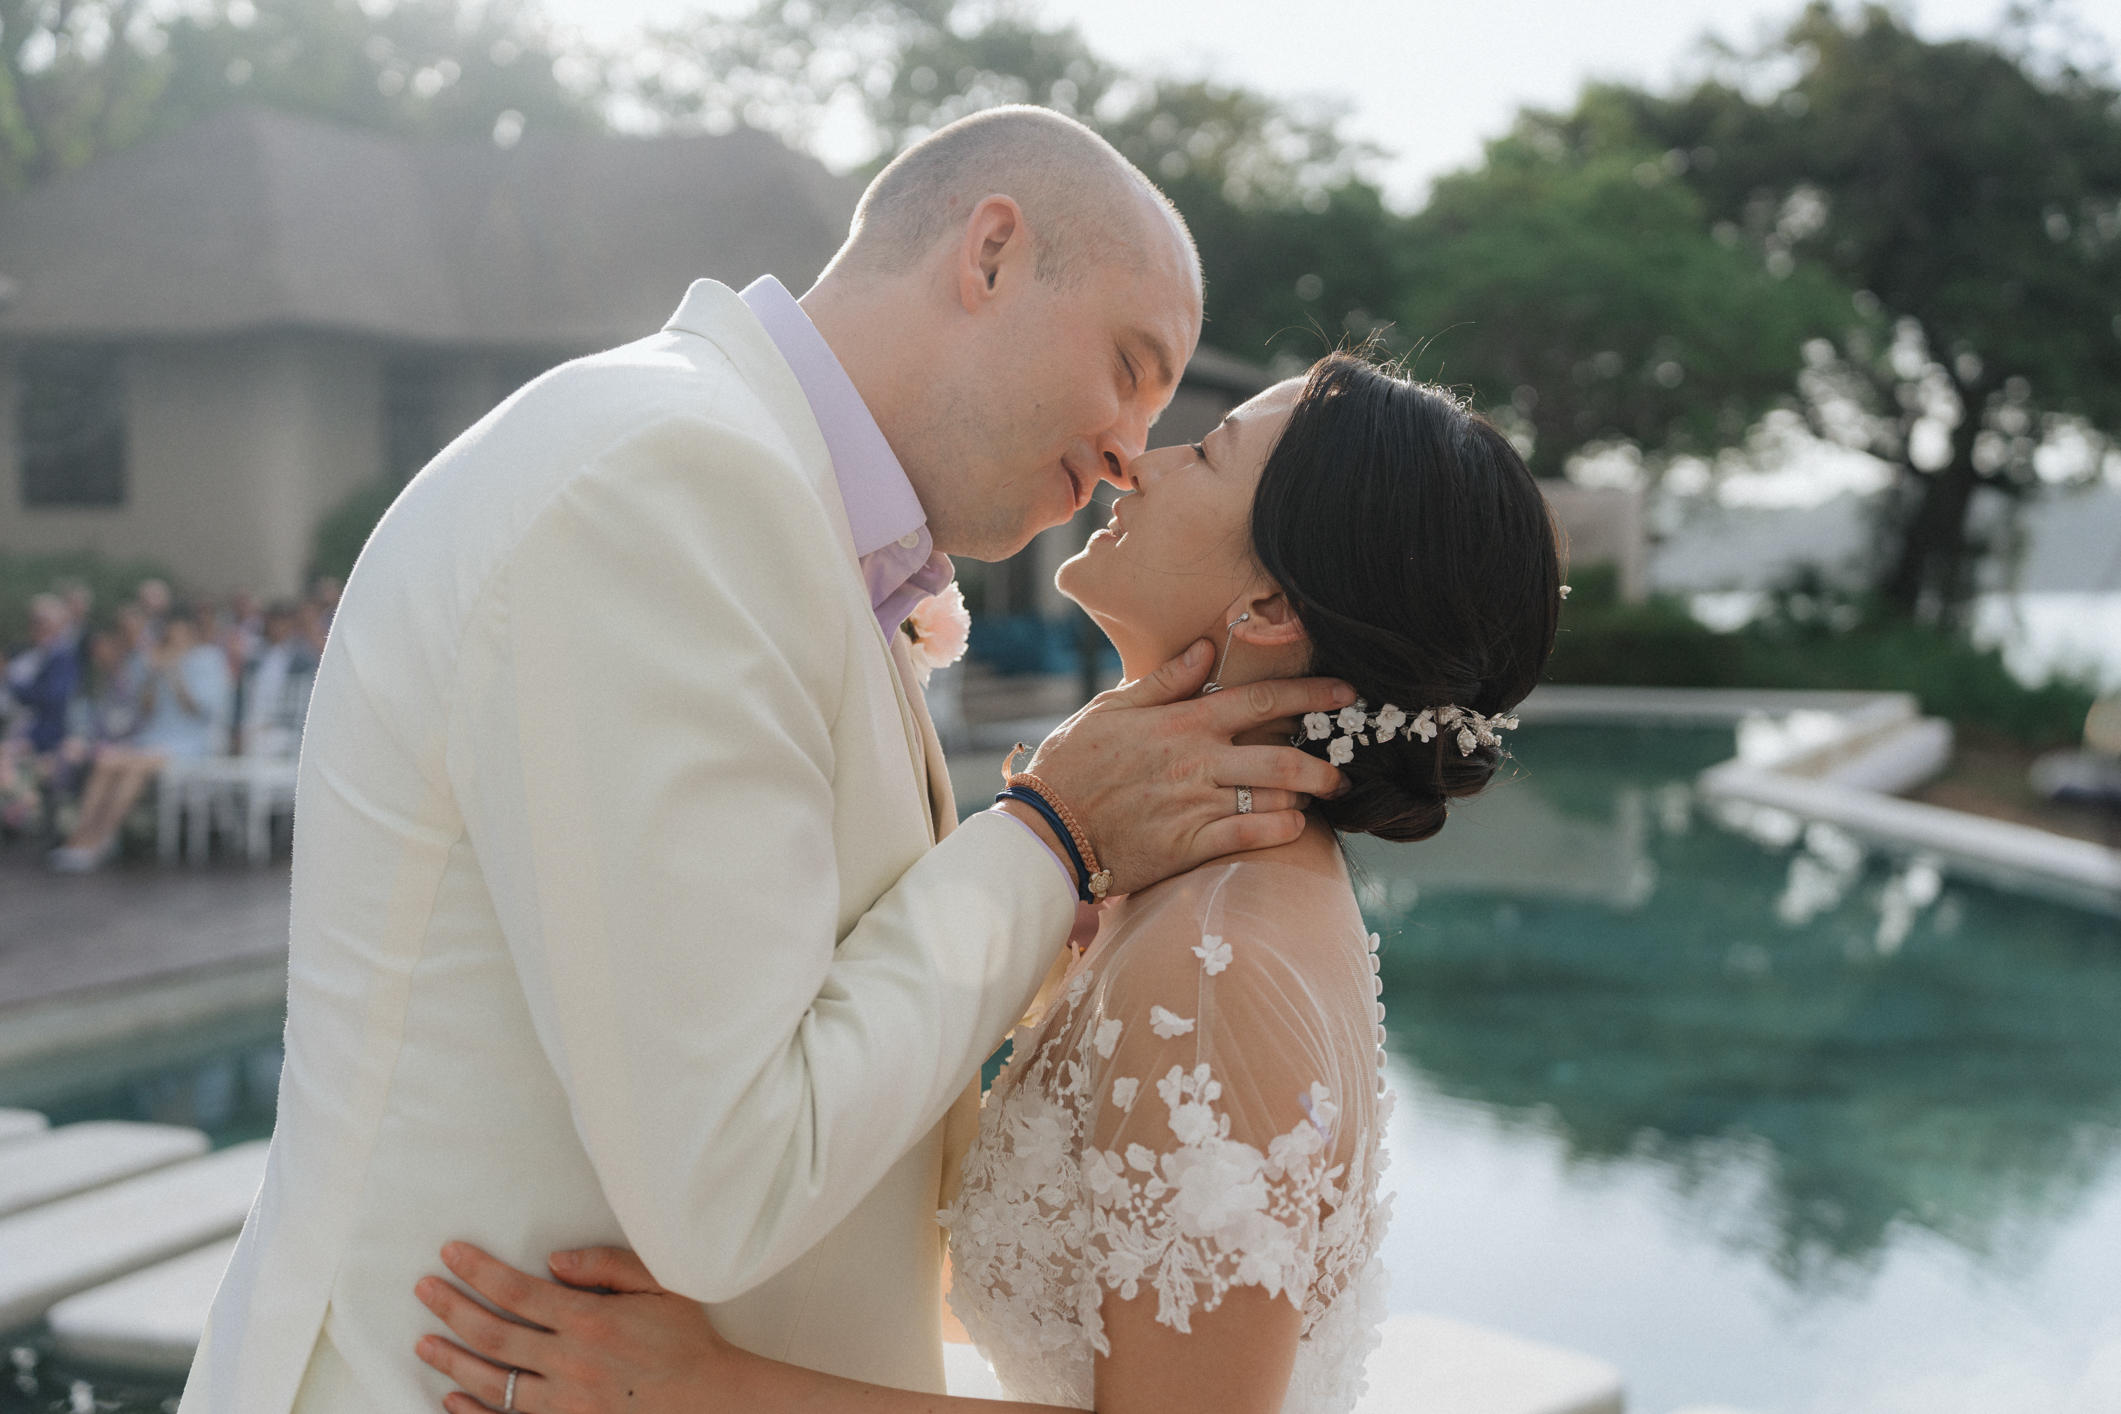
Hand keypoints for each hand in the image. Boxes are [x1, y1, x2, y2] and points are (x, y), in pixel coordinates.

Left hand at [415, 1243, 741, 1413]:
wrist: (709, 1401)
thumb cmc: (684, 1339)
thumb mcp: (660, 1284)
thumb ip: (607, 1265)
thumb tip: (553, 1260)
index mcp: (590, 1321)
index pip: (516, 1292)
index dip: (478, 1271)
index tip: (450, 1254)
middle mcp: (569, 1363)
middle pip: (492, 1334)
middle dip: (450, 1309)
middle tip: (423, 1289)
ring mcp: (564, 1403)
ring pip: (490, 1382)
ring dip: (452, 1360)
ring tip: (424, 1343)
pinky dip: (472, 1412)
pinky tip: (450, 1397)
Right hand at [1020, 641, 1352, 894]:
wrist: (1047, 826)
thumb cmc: (1075, 762)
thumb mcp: (1112, 707)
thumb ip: (1164, 680)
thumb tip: (1206, 647)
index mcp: (1183, 722)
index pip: (1261, 700)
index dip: (1311, 694)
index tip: (1346, 692)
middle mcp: (1197, 760)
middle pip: (1281, 755)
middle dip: (1324, 763)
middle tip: (1344, 771)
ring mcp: (1195, 804)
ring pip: (1272, 795)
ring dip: (1305, 797)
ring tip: (1318, 799)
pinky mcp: (1189, 845)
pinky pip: (1249, 835)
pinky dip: (1280, 830)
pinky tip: (1293, 826)